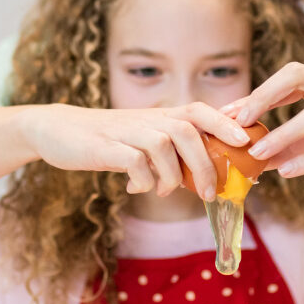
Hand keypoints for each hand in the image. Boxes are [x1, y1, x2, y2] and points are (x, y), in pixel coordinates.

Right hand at [21, 103, 249, 200]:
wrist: (58, 130)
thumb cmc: (107, 139)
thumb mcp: (141, 137)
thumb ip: (169, 150)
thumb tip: (203, 175)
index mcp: (159, 116)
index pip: (199, 110)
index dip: (225, 122)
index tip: (246, 140)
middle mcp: (146, 119)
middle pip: (187, 131)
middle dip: (205, 164)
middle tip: (210, 192)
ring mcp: (125, 131)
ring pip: (163, 145)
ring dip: (172, 175)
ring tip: (167, 192)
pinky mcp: (104, 147)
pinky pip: (133, 161)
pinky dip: (143, 180)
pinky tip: (136, 188)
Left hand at [220, 63, 303, 179]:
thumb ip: (289, 145)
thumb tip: (250, 158)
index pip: (286, 77)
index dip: (257, 94)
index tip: (229, 112)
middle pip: (296, 76)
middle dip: (264, 97)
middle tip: (239, 121)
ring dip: (281, 136)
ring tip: (257, 154)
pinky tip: (288, 171)